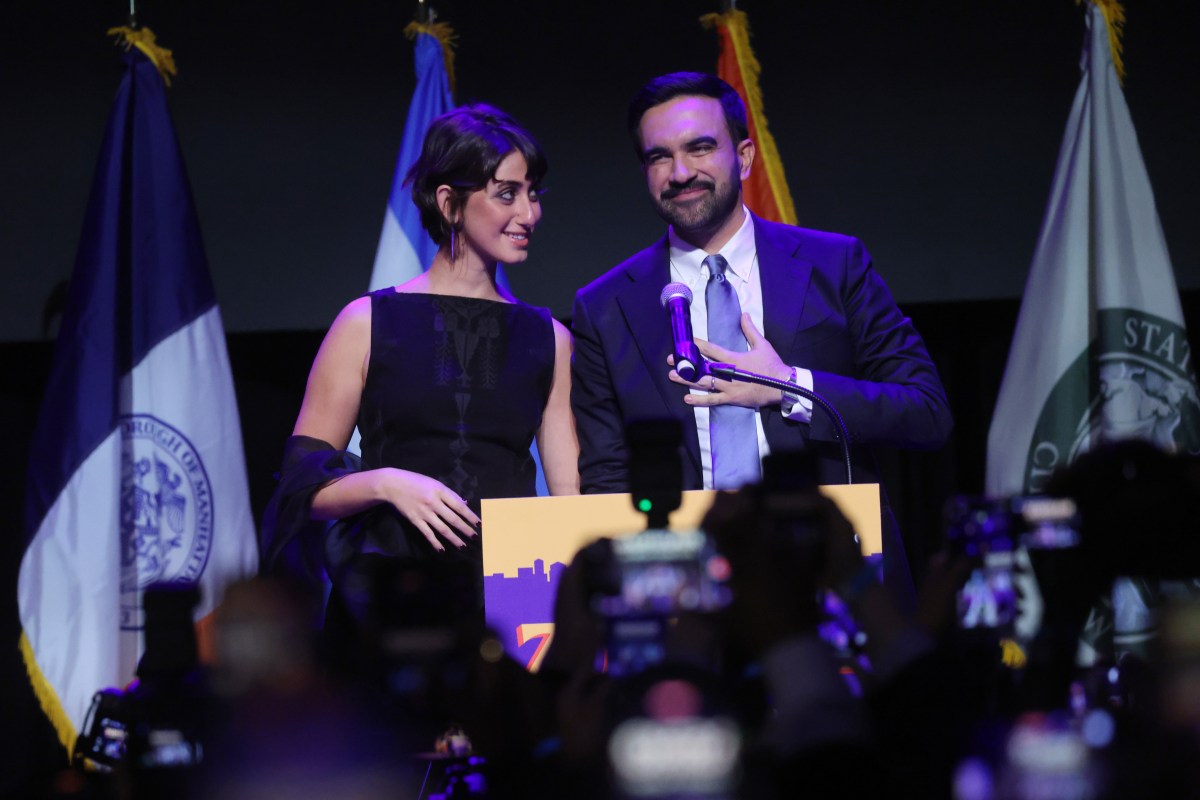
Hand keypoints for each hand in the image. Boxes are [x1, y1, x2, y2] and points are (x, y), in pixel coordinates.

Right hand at [378, 468, 480, 551]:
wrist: (393, 485)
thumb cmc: (416, 482)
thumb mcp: (434, 483)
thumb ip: (450, 494)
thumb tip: (464, 504)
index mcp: (440, 491)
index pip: (459, 506)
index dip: (469, 516)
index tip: (478, 523)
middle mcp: (433, 502)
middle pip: (453, 519)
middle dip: (465, 529)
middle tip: (474, 536)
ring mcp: (424, 513)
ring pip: (442, 528)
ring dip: (453, 538)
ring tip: (462, 545)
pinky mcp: (415, 520)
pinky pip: (427, 533)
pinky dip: (435, 542)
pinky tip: (442, 549)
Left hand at [667, 313, 791, 408]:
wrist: (783, 386)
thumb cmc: (772, 365)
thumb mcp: (762, 345)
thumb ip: (750, 330)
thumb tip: (744, 314)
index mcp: (734, 358)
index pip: (711, 349)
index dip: (697, 345)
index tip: (685, 342)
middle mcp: (728, 372)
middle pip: (702, 367)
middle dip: (686, 363)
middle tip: (671, 360)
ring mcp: (729, 387)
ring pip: (703, 383)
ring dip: (687, 380)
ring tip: (672, 376)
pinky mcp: (732, 399)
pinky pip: (713, 400)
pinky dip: (699, 400)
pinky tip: (686, 398)